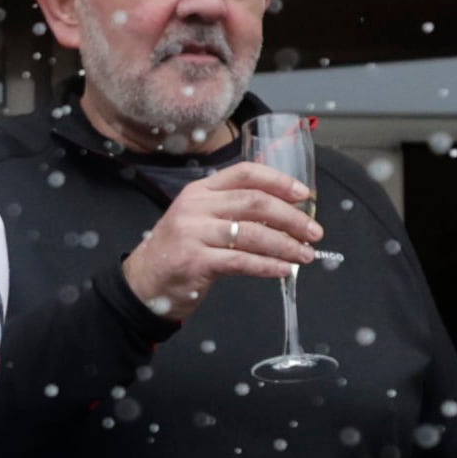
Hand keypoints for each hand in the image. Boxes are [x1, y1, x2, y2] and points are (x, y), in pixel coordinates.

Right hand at [118, 158, 320, 321]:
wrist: (143, 283)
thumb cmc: (178, 252)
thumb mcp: (200, 220)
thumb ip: (232, 212)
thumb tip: (284, 214)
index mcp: (200, 190)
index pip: (246, 174)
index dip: (279, 181)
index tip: (304, 195)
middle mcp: (196, 206)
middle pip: (254, 202)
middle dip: (291, 217)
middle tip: (313, 232)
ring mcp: (193, 233)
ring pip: (252, 233)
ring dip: (285, 245)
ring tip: (305, 255)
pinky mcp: (194, 261)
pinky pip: (241, 261)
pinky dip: (267, 266)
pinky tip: (284, 270)